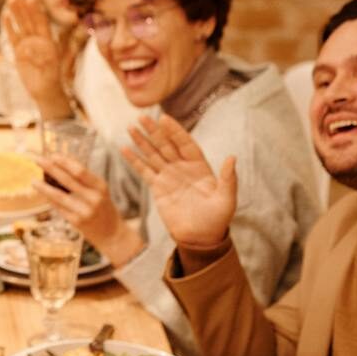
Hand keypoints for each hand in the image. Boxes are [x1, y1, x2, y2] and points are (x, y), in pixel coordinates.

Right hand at [3, 0, 70, 119]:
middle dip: (24, 6)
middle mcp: (37, 39)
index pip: (41, 21)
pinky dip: (9, 26)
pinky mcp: (18, 52)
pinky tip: (6, 16)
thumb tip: (29, 50)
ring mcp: (27, 45)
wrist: (45, 90)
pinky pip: (13, 37)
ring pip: (21, 25)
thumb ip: (41, 57)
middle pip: (30, 19)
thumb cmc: (52, 78)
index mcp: (48, 40)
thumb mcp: (51, 67)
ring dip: (16, 12)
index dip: (37, 9)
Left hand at [33, 153, 143, 266]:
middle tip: (37, 160)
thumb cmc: (103, 207)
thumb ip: (84, 177)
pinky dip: (50, 200)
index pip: (80, 171)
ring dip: (44, 188)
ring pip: (59, 196)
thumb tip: (63, 160)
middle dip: (51, 168)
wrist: (112, 234)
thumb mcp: (100, 190)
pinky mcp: (77, 222)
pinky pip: (59, 208)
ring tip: (33, 181)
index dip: (65, 162)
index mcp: (100, 187)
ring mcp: (84, 211)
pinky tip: (43, 194)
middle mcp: (93, 198)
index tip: (52, 155)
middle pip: (68, 180)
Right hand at [120, 114, 236, 247]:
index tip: (164, 118)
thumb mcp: (226, 200)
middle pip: (166, 144)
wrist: (199, 238)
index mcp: (200, 167)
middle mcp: (182, 168)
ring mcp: (168, 176)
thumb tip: (232, 157)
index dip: (175, 131)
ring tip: (130, 127)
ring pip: (153, 154)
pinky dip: (134, 160)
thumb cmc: (217, 219)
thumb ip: (228, 179)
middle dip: (154, 131)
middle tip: (142, 117)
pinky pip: (144, 170)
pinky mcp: (157, 188)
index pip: (185, 143)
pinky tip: (124, 148)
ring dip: (142, 141)